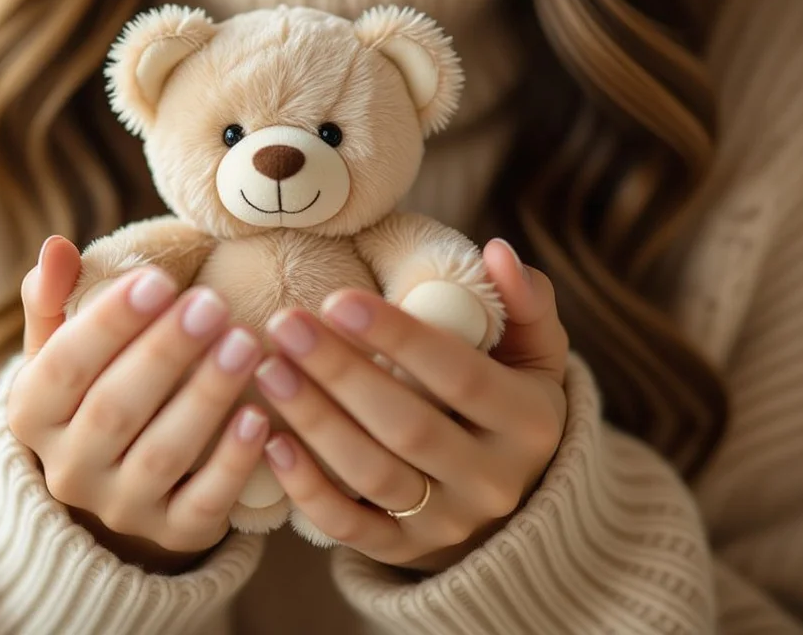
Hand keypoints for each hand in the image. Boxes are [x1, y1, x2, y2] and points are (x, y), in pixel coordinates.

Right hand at [6, 236, 268, 573]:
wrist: (115, 488)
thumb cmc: (93, 393)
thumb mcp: (63, 350)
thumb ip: (56, 300)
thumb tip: (55, 247)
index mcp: (32, 415)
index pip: (65, 365)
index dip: (111, 322)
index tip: (160, 279)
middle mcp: (68, 470)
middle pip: (116, 408)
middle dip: (166, 353)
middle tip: (214, 305)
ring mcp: (121, 508)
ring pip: (163, 453)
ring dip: (206, 395)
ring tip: (246, 343)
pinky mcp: (173, 533)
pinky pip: (204, 501)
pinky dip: (232, 461)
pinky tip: (261, 417)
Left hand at [253, 238, 566, 573]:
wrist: (511, 491)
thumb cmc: (510, 395)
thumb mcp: (535, 351)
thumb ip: (525, 301)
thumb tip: (496, 251)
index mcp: (529, 423)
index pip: (460, 375)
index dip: (398, 338)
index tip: (337, 299)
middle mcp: (493, 481)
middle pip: (408, 426)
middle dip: (341, 374)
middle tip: (284, 326)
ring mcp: (448, 523)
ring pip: (374, 475)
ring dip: (315, 422)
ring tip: (267, 369)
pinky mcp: (404, 551)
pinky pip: (350, 528)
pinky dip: (308, 489)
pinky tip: (270, 442)